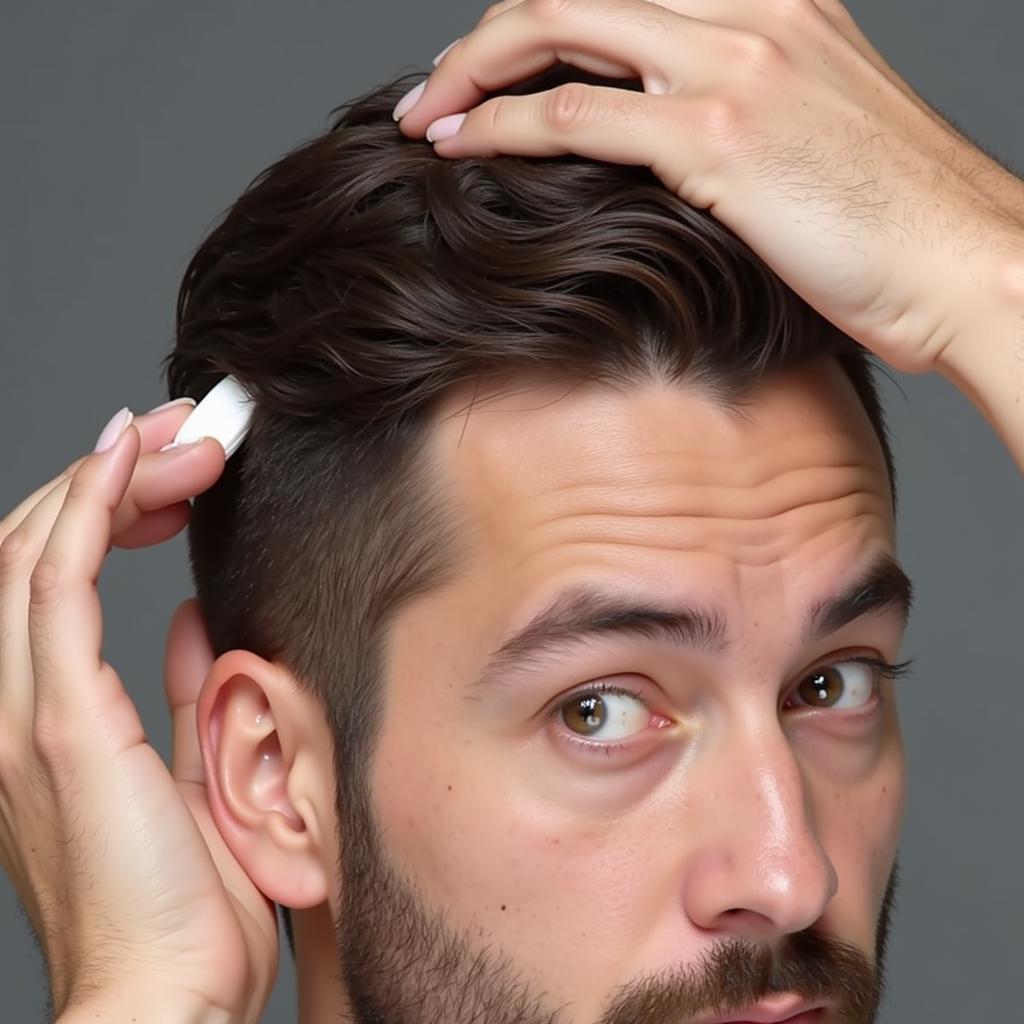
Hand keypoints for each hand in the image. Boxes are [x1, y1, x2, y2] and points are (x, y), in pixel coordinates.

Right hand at [0, 403, 276, 1022]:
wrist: (165, 998)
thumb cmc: (182, 902)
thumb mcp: (190, 770)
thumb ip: (184, 692)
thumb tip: (198, 618)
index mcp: (49, 717)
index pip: (51, 578)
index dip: (103, 506)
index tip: (171, 466)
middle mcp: (16, 706)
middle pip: (32, 548)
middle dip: (106, 475)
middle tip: (182, 432)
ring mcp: (26, 713)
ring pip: (32, 552)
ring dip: (103, 478)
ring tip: (174, 434)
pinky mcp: (60, 725)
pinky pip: (58, 590)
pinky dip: (87, 513)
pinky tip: (126, 460)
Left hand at [396, 0, 1023, 373]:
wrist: (968, 261)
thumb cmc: (896, 219)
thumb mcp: (816, 132)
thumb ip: (734, 113)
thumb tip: (657, 145)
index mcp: (773, 1)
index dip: (539, 23)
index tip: (491, 69)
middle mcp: (750, 9)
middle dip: (485, 38)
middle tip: (435, 92)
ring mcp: (733, 64)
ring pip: (559, 30)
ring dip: (474, 73)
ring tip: (427, 120)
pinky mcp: (720, 137)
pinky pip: (577, 116)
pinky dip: (504, 130)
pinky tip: (464, 150)